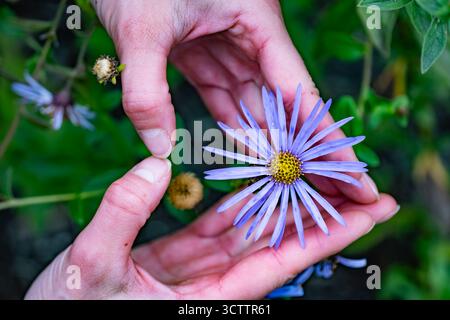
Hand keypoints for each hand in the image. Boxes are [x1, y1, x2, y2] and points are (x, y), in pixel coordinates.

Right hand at [25, 157, 397, 298]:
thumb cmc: (68, 313)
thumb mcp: (90, 268)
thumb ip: (123, 214)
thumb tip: (155, 164)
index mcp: (209, 298)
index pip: (283, 260)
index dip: (328, 235)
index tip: (372, 212)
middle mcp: (215, 283)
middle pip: (279, 242)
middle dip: (322, 212)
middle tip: (361, 184)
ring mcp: (199, 267)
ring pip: (253, 230)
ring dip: (286, 202)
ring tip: (319, 174)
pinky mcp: (180, 255)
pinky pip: (220, 225)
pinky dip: (242, 201)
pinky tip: (261, 181)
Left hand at [92, 0, 379, 204]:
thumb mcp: (141, 31)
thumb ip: (147, 93)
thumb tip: (160, 150)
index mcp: (256, 20)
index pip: (298, 89)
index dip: (323, 135)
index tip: (346, 169)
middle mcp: (250, 36)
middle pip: (281, 100)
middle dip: (297, 146)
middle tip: (321, 187)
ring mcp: (226, 45)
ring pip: (251, 101)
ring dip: (265, 140)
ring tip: (283, 180)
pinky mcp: (201, 52)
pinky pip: (221, 93)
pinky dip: (230, 122)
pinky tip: (243, 152)